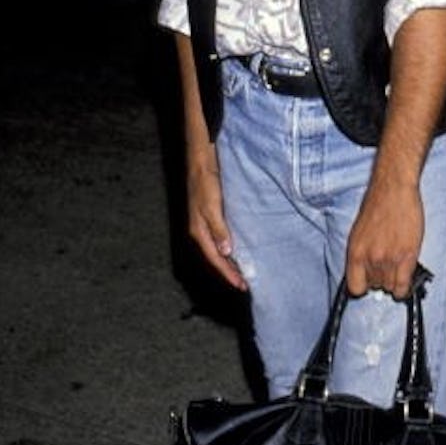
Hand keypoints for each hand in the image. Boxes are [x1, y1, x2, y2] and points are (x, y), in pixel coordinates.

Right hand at [187, 146, 247, 291]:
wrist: (202, 159)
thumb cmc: (205, 181)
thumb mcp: (212, 205)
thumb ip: (219, 229)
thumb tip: (226, 253)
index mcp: (199, 231)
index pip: (215, 259)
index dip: (228, 273)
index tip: (242, 285)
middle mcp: (201, 230)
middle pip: (217, 257)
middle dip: (230, 271)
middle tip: (246, 282)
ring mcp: (206, 222)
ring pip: (219, 248)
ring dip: (231, 260)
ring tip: (245, 269)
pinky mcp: (213, 214)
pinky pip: (222, 236)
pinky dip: (231, 245)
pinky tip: (241, 246)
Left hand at [345, 176, 423, 299]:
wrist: (393, 188)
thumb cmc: (377, 205)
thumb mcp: (359, 232)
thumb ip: (362, 254)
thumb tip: (365, 272)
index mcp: (354, 252)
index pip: (354, 288)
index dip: (364, 286)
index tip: (369, 283)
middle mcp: (369, 258)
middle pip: (375, 287)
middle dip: (381, 278)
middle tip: (387, 265)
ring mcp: (389, 259)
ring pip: (390, 287)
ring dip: (394, 280)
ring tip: (397, 265)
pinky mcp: (407, 256)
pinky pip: (403, 286)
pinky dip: (404, 287)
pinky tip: (405, 278)